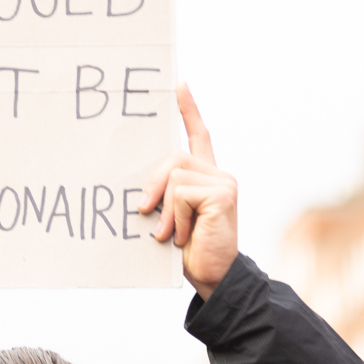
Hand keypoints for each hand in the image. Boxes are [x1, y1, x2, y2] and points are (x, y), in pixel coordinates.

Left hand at [139, 85, 237, 299]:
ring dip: (165, 210)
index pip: (198, 135)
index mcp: (206, 176)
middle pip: (173, 157)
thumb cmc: (188, 251)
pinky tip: (183, 236)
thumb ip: (162, 195)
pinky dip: (175, 218)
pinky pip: (182, 193)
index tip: (178, 85)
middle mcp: (218, 173)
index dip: (189, 110)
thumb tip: (139, 188)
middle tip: (144, 211)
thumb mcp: (169, 217)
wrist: (213, 278)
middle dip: (153, 184)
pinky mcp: (223, 194)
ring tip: (171, 234)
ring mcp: (224, 182)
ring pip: (174, 176)